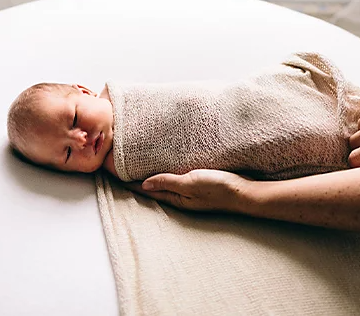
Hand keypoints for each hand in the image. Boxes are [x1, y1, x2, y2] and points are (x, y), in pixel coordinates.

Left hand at [122, 169, 251, 212]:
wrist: (246, 193)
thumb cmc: (219, 189)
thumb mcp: (190, 182)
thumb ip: (168, 182)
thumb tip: (143, 184)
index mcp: (175, 198)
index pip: (146, 189)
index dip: (129, 181)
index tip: (114, 171)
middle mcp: (180, 196)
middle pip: (153, 186)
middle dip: (136, 177)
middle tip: (121, 164)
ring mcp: (190, 191)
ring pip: (164, 181)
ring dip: (151, 173)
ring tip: (138, 162)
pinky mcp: (199, 183)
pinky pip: (177, 177)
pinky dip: (167, 171)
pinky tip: (167, 163)